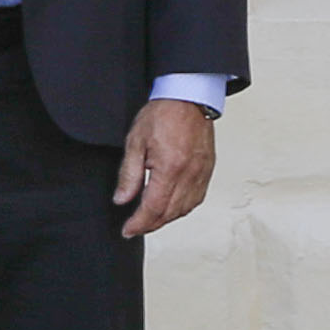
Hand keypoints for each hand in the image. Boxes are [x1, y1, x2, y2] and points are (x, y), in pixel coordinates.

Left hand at [114, 99, 216, 240]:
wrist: (187, 98)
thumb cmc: (162, 115)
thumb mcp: (135, 143)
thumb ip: (128, 175)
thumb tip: (122, 200)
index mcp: (170, 168)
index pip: (153, 208)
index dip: (139, 224)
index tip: (127, 231)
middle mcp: (190, 175)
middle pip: (170, 213)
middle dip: (150, 225)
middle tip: (134, 228)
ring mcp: (202, 174)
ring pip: (184, 209)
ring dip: (166, 219)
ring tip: (149, 220)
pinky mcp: (208, 171)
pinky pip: (196, 199)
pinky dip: (181, 208)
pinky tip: (170, 207)